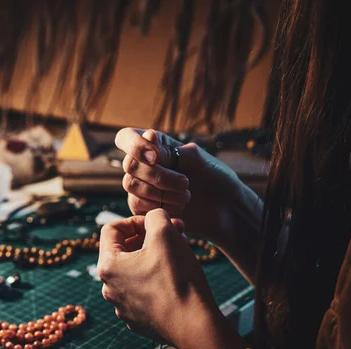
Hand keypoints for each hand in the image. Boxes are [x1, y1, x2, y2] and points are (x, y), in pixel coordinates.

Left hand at [97, 209, 219, 347]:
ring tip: (179, 252)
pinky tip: (176, 277)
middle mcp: (108, 288)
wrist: (194, 326)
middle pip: (124, 250)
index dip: (136, 220)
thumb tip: (153, 217)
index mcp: (107, 266)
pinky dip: (156, 279)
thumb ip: (154, 216)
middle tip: (175, 233)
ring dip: (154, 257)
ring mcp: (122, 306)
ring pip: (135, 270)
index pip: (111, 230)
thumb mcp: (165, 234)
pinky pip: (142, 291)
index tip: (158, 223)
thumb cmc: (177, 278)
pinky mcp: (137, 319)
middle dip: (149, 238)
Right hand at [115, 127, 244, 241]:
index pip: (126, 137)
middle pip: (130, 164)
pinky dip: (159, 205)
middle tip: (185, 183)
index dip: (135, 146)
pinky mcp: (142, 207)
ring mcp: (140, 186)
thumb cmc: (213, 177)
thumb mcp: (199, 158)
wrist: (225, 208)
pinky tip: (179, 208)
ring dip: (161, 192)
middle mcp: (143, 164)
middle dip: (158, 175)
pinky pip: (136, 204)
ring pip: (131, 184)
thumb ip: (173, 149)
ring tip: (186, 196)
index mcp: (154, 145)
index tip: (156, 158)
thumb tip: (148, 138)